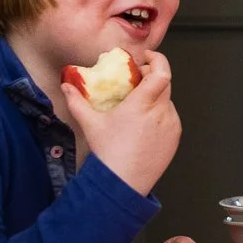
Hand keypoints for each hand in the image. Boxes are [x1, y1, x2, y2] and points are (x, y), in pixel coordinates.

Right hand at [61, 50, 180, 195]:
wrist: (123, 184)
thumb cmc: (108, 154)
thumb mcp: (90, 124)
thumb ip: (77, 101)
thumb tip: (67, 86)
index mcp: (142, 105)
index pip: (162, 73)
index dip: (158, 60)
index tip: (147, 58)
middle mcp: (161, 112)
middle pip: (164, 83)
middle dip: (151, 76)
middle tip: (136, 80)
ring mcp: (171, 124)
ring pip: (167, 100)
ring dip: (155, 96)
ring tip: (137, 105)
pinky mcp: (175, 136)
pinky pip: (170, 116)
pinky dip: (160, 113)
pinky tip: (144, 123)